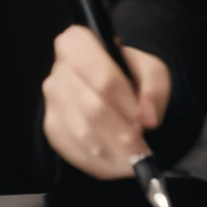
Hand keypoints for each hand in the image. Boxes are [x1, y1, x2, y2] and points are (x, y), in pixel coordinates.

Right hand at [41, 25, 171, 180]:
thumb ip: (155, 88)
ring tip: (135, 154)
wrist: (113, 88)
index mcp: (77, 43)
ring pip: (82, 134)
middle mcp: (58, 72)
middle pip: (92, 109)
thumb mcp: (152, 70)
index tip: (141, 115)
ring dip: (113, 150)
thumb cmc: (131, 74)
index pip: (102, 77)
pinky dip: (101, 163)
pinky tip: (120, 161)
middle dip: (121, 131)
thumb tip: (147, 118)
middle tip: (142, 142)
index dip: (124, 101)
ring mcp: (51, 103)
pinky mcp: (52, 130)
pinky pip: (75, 153)